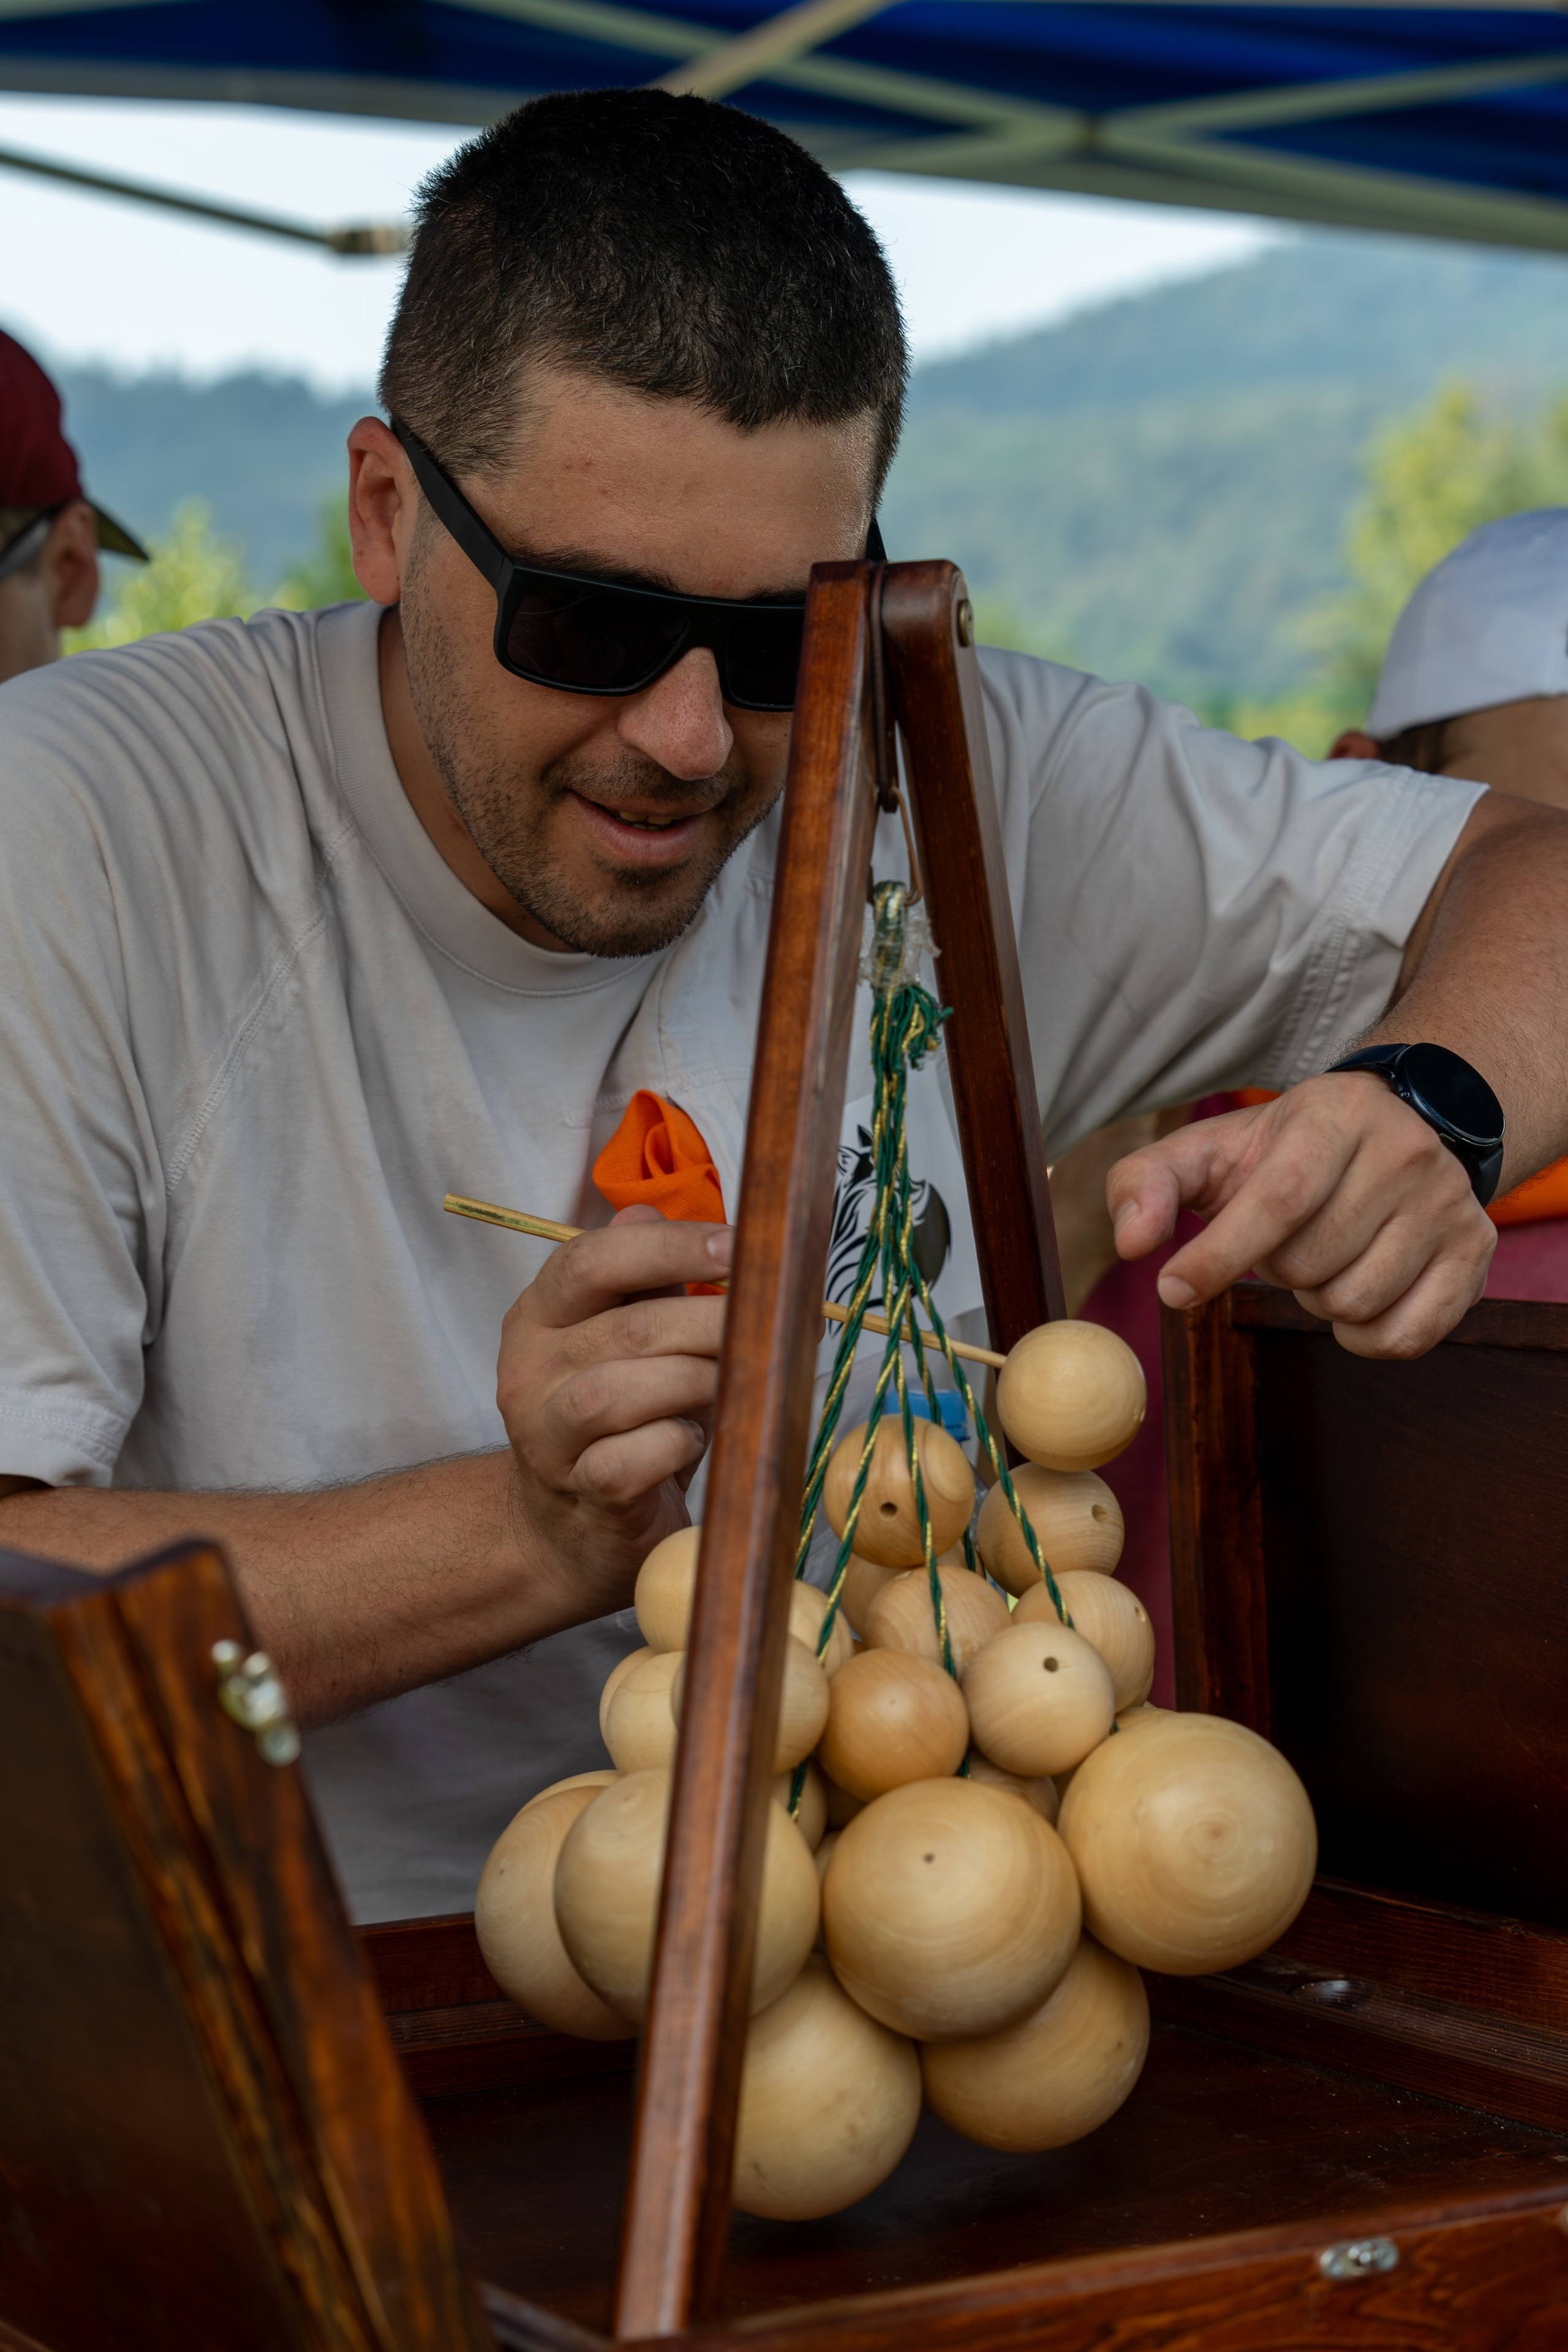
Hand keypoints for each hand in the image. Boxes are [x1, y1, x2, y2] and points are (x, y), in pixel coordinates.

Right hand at [496, 1205, 730, 1615]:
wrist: (571, 1528)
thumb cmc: (618, 1421)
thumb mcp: (627, 1341)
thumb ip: (646, 1284)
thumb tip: (678, 1217)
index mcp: (539, 1315)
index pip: (590, 1260)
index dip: (670, 1246)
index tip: (738, 1245)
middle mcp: (529, 1368)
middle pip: (628, 1327)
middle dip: (713, 1322)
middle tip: (772, 1324)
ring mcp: (545, 1434)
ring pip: (619, 1392)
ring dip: (696, 1382)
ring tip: (734, 1384)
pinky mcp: (579, 1490)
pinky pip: (630, 1459)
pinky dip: (675, 1443)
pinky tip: (695, 1440)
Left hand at [1106, 1073, 1495, 1357]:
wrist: (1392, 1129)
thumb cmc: (1281, 1152)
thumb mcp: (1207, 1150)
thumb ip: (1147, 1183)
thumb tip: (1130, 1242)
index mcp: (1335, 1113)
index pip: (1279, 1198)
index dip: (1222, 1254)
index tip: (1173, 1290)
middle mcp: (1405, 1151)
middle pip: (1310, 1263)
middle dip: (1276, 1269)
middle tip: (1285, 1239)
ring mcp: (1449, 1202)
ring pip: (1355, 1302)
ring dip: (1319, 1298)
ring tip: (1325, 1253)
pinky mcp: (1476, 1251)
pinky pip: (1406, 1337)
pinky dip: (1365, 1336)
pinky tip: (1357, 1290)